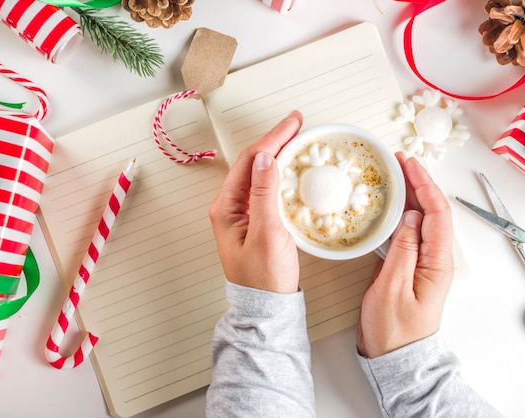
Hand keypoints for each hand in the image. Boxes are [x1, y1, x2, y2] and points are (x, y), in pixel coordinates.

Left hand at [209, 110, 302, 293]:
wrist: (267, 308)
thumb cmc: (264, 278)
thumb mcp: (267, 234)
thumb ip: (265, 195)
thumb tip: (266, 158)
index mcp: (226, 207)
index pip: (249, 161)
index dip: (272, 138)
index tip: (293, 123)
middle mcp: (231, 206)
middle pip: (253, 163)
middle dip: (275, 140)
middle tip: (298, 124)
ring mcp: (244, 213)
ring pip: (261, 174)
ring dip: (278, 154)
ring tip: (297, 138)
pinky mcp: (257, 221)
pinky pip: (267, 188)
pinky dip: (281, 173)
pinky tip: (293, 167)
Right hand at [357, 154, 454, 357]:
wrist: (394, 358)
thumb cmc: (393, 330)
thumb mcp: (392, 289)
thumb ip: (402, 251)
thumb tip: (407, 217)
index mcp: (436, 263)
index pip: (436, 214)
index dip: (424, 185)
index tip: (408, 164)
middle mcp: (433, 259)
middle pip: (431, 212)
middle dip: (417, 183)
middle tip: (397, 161)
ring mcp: (421, 262)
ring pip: (419, 220)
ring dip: (408, 195)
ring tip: (392, 176)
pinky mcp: (408, 267)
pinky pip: (407, 233)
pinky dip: (398, 214)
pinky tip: (386, 207)